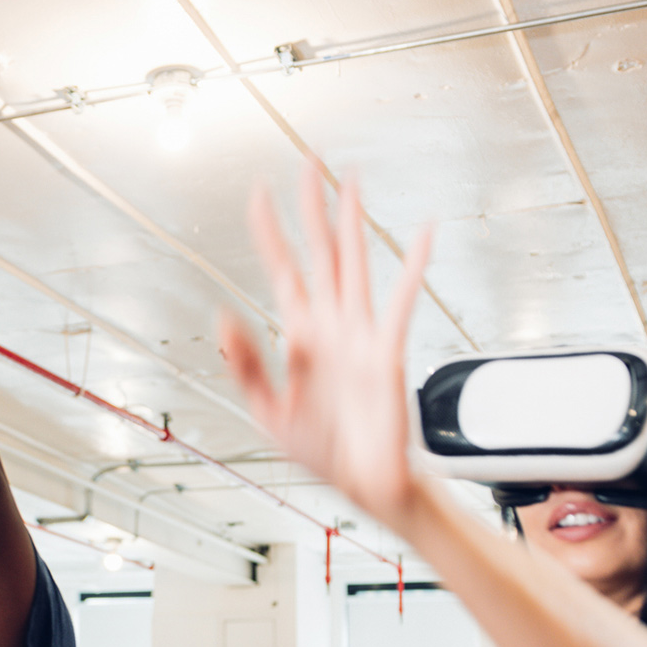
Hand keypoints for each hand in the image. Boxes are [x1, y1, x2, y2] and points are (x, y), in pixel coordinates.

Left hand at [218, 164, 434, 529]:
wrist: (366, 485)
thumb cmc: (324, 450)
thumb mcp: (268, 410)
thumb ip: (246, 363)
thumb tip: (223, 316)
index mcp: (301, 335)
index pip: (283, 270)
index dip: (270, 232)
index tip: (258, 194)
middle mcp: (331, 324)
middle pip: (321, 252)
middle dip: (312, 208)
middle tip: (309, 162)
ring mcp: (360, 333)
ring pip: (354, 263)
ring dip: (352, 221)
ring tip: (351, 180)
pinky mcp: (386, 351)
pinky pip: (400, 301)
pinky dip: (411, 266)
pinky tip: (422, 233)